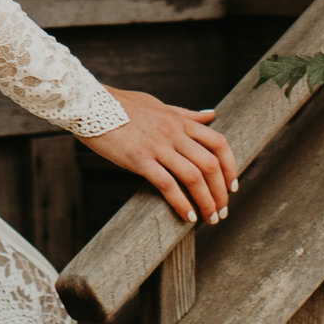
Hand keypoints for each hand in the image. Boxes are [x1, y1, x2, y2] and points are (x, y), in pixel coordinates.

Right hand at [94, 91, 237, 228]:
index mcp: (180, 121)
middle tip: (222, 212)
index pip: (219, 143)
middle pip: (210, 165)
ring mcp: (157, 146)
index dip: (230, 167)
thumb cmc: (124, 105)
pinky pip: (167, 184)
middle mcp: (174, 133)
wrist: (91, 104)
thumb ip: (186, 114)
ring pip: (193, 177)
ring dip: (206, 202)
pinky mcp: (139, 159)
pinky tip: (188, 217)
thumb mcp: (160, 105)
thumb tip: (212, 115)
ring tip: (210, 219)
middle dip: (221, 192)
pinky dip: (181, 203)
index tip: (232, 186)